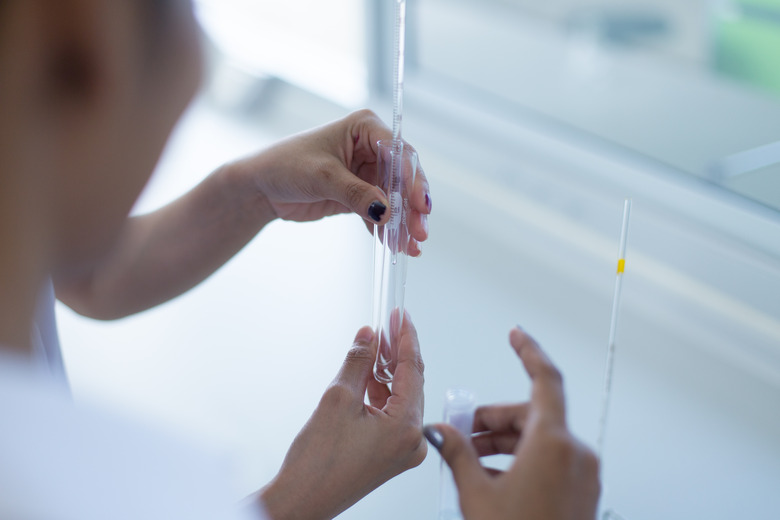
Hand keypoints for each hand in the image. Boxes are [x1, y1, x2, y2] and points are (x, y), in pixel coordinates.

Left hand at [230, 110, 430, 255]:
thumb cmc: (285, 166)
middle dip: (412, 206)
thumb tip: (387, 212)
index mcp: (364, 127)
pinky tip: (396, 246)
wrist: (260, 188)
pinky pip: (381, 212)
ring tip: (412, 246)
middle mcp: (370, 147)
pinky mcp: (360, 194)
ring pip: (395, 198)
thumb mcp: (323, 177)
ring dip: (404, 222)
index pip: (398, 152)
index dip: (412, 179)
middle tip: (420, 232)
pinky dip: (388, 229)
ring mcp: (367, 172)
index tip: (419, 205)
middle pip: (403, 177)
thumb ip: (356, 193)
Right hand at [259, 314, 426, 519]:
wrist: (302, 501)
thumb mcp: (337, 399)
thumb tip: (368, 337)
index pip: (412, 370)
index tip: (400, 316)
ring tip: (374, 346)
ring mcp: (402, 450)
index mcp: (406, 428)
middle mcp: (412, 441)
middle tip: (388, 325)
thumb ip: (358, 361)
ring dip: (387, 372)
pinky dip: (381, 393)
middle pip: (411, 383)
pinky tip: (368, 375)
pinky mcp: (390, 454)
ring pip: (401, 398)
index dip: (405, 338)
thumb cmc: (317, 464)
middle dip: (397, 353)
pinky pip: (392, 414)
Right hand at [424, 328, 599, 519]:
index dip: (528, 351)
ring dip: (505, 441)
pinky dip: (521, 458)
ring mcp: (582, 472)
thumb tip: (441, 432)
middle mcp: (575, 452)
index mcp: (554, 443)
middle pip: (533, 413)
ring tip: (471, 458)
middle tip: (463, 430)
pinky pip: (550, 458)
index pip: (545, 379)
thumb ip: (458, 453)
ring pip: (540, 437)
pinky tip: (493, 476)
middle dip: (495, 419)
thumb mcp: (477, 494)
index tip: (515, 334)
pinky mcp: (582, 489)